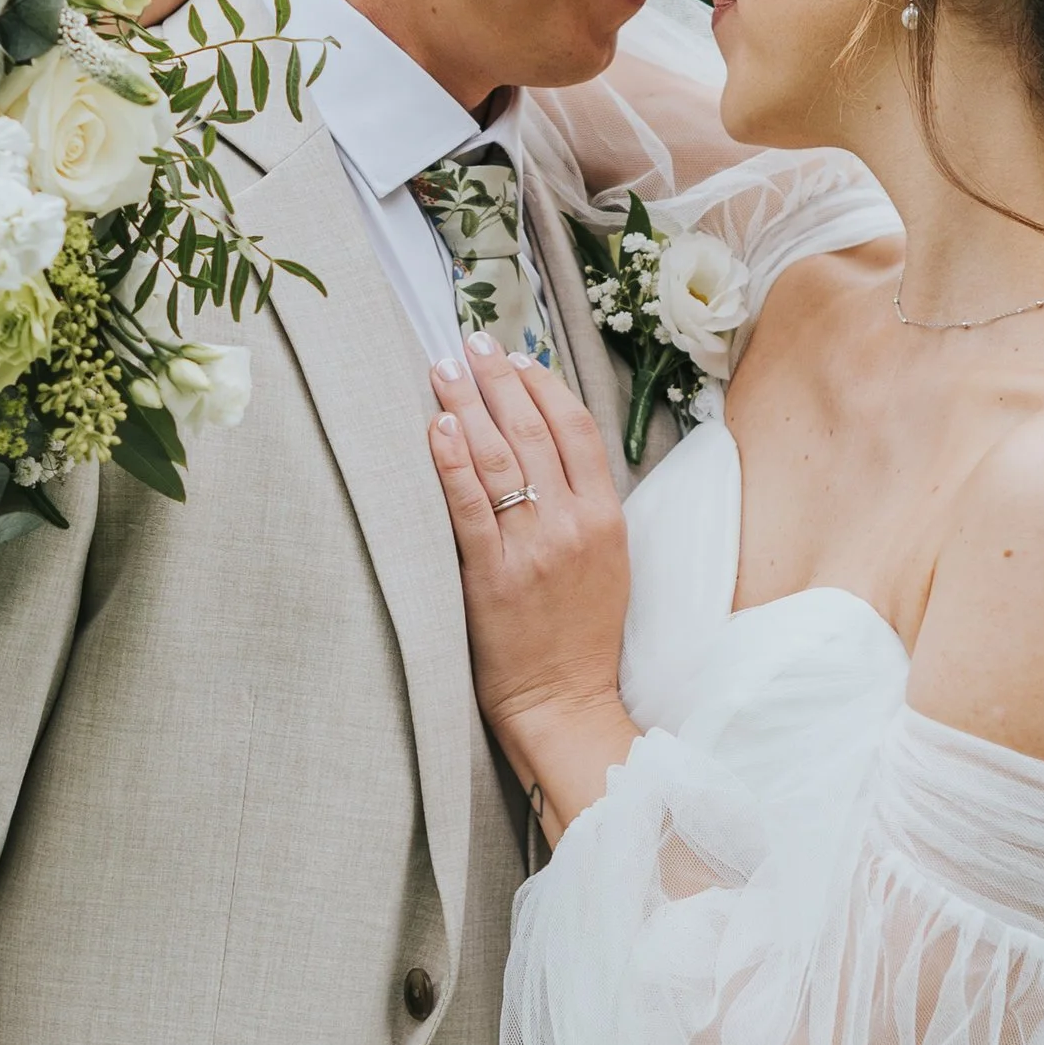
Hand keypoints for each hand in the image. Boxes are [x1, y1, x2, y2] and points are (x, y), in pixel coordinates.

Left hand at [429, 343, 637, 840]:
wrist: (564, 701)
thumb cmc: (579, 635)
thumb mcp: (607, 562)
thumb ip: (585, 508)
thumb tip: (549, 451)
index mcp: (606, 519)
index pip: (576, 430)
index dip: (545, 386)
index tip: (518, 359)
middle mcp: (573, 525)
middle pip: (535, 431)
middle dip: (500, 380)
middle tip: (471, 342)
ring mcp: (532, 549)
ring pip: (501, 459)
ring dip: (468, 405)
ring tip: (444, 369)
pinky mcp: (492, 576)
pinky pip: (469, 508)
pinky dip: (452, 463)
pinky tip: (436, 428)